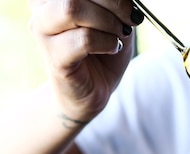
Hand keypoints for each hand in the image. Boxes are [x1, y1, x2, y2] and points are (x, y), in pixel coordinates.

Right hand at [29, 0, 143, 124]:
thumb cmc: (102, 52)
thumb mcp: (113, 18)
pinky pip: (83, 39)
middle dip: (113, 2)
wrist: (92, 92)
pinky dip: (106, 42)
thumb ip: (113, 2)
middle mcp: (43, 7)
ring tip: (120, 35)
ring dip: (108, 22)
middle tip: (130, 19)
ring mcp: (44, 32)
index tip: (130, 5)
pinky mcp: (54, 57)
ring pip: (73, 9)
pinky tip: (114, 48)